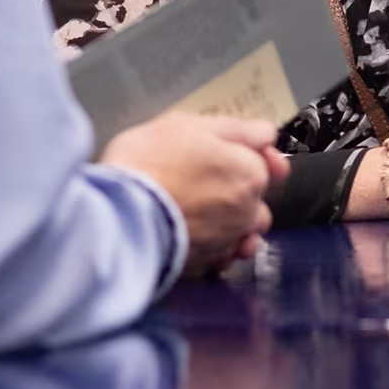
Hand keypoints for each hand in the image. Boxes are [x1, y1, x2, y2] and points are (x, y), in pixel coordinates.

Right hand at [103, 113, 288, 273]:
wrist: (119, 217)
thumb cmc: (146, 167)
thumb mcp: (186, 124)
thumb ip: (234, 129)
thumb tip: (263, 134)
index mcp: (249, 172)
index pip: (269, 162)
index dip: (253, 154)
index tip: (241, 153)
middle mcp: (247, 210)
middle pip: (256, 198)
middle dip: (238, 190)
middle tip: (204, 178)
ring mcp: (228, 240)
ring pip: (244, 231)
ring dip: (232, 223)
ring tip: (199, 210)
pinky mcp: (207, 264)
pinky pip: (223, 257)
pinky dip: (216, 249)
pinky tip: (195, 234)